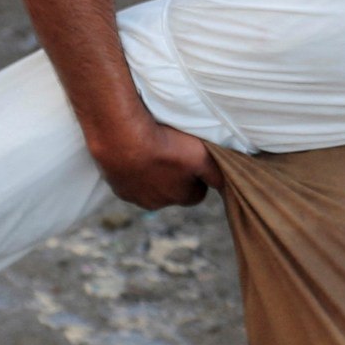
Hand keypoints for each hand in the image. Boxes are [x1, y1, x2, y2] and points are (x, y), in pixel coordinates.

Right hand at [94, 122, 221, 210]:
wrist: (123, 140)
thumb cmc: (166, 146)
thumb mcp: (201, 156)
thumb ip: (216, 173)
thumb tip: (227, 185)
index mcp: (182, 198)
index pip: (197, 194)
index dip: (197, 177)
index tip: (192, 162)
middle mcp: (159, 204)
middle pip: (172, 192)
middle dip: (173, 177)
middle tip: (170, 153)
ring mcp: (136, 198)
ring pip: (148, 188)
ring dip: (151, 174)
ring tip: (150, 152)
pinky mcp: (117, 188)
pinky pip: (128, 181)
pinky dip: (132, 170)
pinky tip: (133, 154)